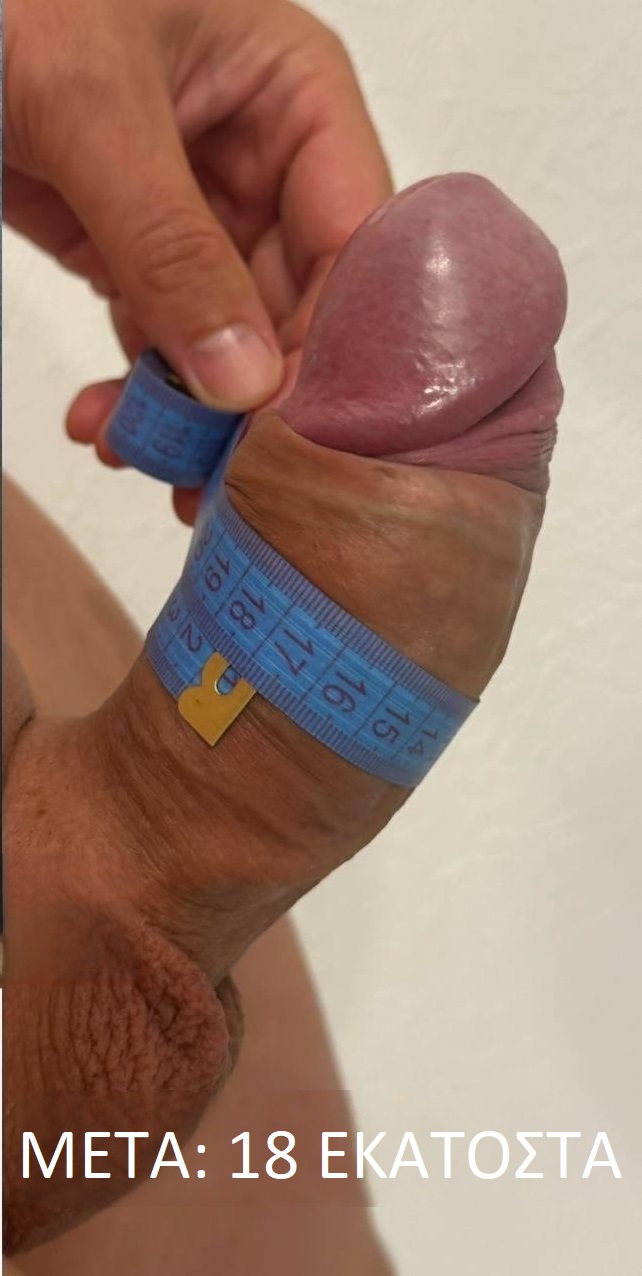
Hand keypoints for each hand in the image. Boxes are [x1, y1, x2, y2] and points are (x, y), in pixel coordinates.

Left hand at [3, 0, 390, 425]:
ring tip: (152, 463)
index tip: (288, 432)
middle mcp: (263, 158)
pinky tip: (110, 427)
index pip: (352, 244)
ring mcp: (198, 210)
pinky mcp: (135, 247)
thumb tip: (241, 381)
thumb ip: (170, 245)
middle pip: (296, 307)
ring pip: (228, 339)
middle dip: (255, 398)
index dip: (331, 345)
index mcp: (294, 94)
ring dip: (192, 412)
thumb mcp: (93, 108)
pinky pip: (160, 337)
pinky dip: (138, 390)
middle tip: (222, 479)